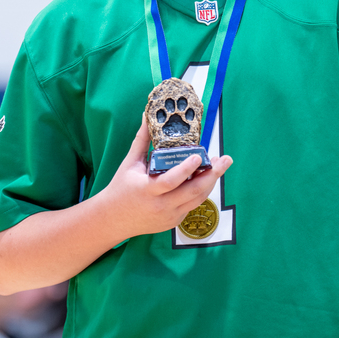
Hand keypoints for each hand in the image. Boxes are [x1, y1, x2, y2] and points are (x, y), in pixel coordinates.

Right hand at [98, 119, 231, 239]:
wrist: (113, 219)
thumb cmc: (121, 188)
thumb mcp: (130, 162)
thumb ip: (142, 139)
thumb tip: (147, 116)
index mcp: (148, 190)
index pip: (170, 181)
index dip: (186, 169)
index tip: (199, 156)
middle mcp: (161, 205)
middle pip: (193, 192)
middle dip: (212, 175)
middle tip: (225, 160)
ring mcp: (169, 216)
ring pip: (198, 199)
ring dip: (211, 182)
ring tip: (219, 165)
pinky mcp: (174, 221)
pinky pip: (192, 205)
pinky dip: (201, 191)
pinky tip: (206, 177)